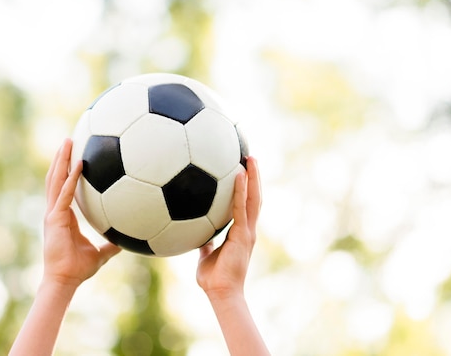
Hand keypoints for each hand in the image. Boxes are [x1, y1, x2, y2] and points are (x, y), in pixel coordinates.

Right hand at [42, 138, 120, 288]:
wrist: (65, 280)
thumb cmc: (79, 269)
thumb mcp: (101, 253)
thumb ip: (112, 244)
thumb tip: (129, 240)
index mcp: (64, 215)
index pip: (63, 187)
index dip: (65, 170)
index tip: (72, 154)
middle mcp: (56, 210)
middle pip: (56, 178)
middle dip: (61, 158)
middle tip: (68, 139)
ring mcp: (53, 213)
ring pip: (56, 180)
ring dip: (62, 160)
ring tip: (67, 142)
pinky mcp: (55, 219)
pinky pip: (65, 195)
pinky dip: (71, 180)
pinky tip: (80, 165)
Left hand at [197, 156, 261, 297]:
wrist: (220, 293)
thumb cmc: (212, 278)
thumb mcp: (205, 255)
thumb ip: (204, 241)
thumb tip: (194, 233)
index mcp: (240, 232)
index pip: (246, 205)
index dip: (248, 188)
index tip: (245, 170)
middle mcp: (247, 229)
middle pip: (255, 197)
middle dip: (255, 177)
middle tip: (251, 156)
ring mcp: (247, 231)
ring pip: (253, 199)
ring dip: (253, 178)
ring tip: (251, 158)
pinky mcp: (242, 234)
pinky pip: (241, 208)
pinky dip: (240, 191)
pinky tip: (238, 174)